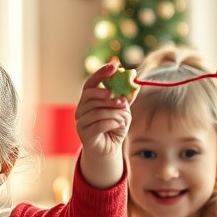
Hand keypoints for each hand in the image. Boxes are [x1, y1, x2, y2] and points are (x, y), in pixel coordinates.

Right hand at [75, 61, 133, 188]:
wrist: (109, 149)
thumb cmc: (114, 127)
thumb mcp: (123, 110)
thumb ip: (125, 96)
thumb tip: (135, 78)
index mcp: (88, 100)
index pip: (90, 83)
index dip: (100, 73)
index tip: (114, 66)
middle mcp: (80, 110)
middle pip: (91, 96)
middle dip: (108, 96)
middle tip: (122, 100)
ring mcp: (80, 122)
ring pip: (96, 111)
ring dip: (114, 113)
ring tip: (123, 118)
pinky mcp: (84, 135)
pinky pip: (98, 124)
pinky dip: (111, 123)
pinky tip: (119, 125)